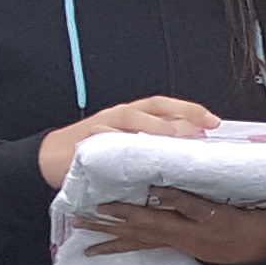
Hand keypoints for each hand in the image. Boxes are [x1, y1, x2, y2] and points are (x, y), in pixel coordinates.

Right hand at [36, 96, 218, 187]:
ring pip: (133, 117)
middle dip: (180, 116)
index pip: (164, 105)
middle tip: (204, 129)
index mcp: (132, 115)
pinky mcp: (88, 141)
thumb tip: (188, 149)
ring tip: (178, 136)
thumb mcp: (127, 147)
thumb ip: (152, 145)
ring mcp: (103, 125)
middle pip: (154, 108)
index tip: (214, 121)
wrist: (50, 159)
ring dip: (156, 125)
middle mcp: (119, 115)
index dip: (189, 110)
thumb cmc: (95, 154)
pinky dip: (123, 140)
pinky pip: (107, 137)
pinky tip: (140, 151)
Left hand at [77, 190, 265, 264]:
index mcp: (216, 221)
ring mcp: (178, 241)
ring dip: (108, 227)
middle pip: (155, 222)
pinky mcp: (170, 244)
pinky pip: (136, 245)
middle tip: (100, 205)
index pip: (193, 207)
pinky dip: (110, 245)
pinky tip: (86, 246)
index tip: (156, 188)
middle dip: (127, 214)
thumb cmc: (264, 235)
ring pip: (138, 233)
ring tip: (80, 220)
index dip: (174, 199)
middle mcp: (191, 233)